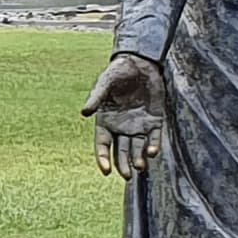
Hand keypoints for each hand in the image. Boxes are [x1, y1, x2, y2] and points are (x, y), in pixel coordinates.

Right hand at [83, 51, 164, 178]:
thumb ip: (96, 98)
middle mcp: (122, 127)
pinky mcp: (154, 121)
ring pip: (137, 149)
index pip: (103, 145)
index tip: (106, 170)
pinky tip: (152, 152)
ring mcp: (138, 125)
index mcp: (106, 121)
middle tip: (127, 176)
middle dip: (123, 165)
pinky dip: (153, 147)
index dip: (103, 158)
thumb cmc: (118, 72)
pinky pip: (154, 138)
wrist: (140, 62)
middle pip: (121, 152)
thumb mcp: (105, 83)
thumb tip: (84, 113)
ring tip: (140, 167)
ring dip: (138, 159)